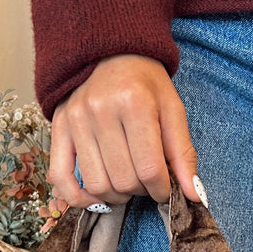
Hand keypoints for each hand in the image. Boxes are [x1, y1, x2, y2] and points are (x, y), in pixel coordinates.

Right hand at [49, 54, 200, 207]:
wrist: (110, 53)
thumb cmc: (145, 83)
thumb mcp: (172, 110)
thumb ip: (183, 154)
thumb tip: (193, 196)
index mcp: (134, 104)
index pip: (150, 169)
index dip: (162, 189)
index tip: (165, 188)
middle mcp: (101, 112)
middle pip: (123, 180)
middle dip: (141, 191)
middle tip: (147, 182)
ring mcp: (76, 121)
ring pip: (97, 184)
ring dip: (116, 196)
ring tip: (126, 185)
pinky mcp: (58, 128)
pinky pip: (60, 177)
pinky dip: (77, 197)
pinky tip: (95, 198)